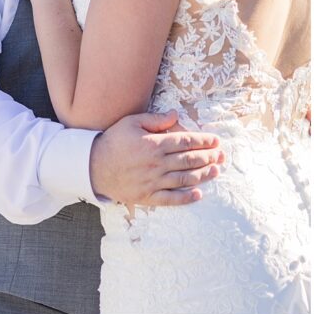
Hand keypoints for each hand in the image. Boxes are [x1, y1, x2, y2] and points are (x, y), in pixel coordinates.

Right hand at [89, 110, 223, 207]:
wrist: (92, 167)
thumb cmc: (113, 141)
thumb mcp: (132, 122)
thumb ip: (155, 119)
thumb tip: (175, 114)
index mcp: (155, 144)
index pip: (186, 141)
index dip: (204, 141)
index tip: (216, 141)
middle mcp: (157, 163)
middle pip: (189, 160)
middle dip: (208, 157)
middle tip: (221, 155)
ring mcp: (153, 181)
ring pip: (184, 179)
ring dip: (203, 175)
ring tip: (216, 171)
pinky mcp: (147, 196)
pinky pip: (170, 199)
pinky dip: (185, 198)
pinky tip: (198, 195)